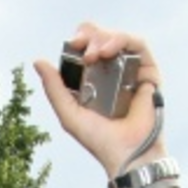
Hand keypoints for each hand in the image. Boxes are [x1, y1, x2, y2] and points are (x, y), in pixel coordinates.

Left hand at [33, 24, 163, 177]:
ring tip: (95, 53)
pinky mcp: (149, 71)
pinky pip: (138, 45)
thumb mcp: (69, 113)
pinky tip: (109, 51)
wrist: (125, 152)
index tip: (73, 43)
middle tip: (83, 46)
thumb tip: (38, 61)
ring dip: (105, 37)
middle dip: (90, 34)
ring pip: (119, 38)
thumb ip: (54, 89)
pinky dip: (123, 41)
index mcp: (94, 79)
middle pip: (102, 37)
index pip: (87, 48)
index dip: (80, 39)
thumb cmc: (99, 139)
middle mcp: (113, 72)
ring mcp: (132, 71)